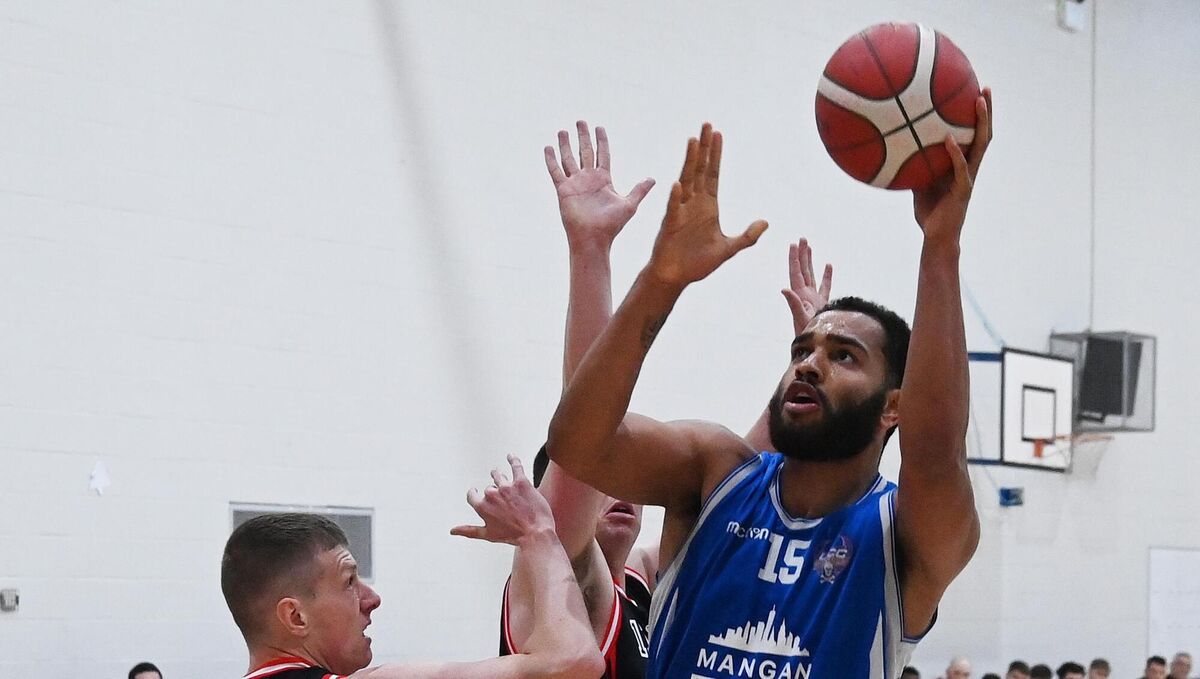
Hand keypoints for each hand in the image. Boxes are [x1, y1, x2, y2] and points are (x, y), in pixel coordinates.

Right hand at [451, 455, 554, 544]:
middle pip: (490, 487)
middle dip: (494, 491)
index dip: (474, 493)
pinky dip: (513, 459)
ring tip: (499, 475)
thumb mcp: (488, 534)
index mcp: (482, 507)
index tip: (475, 490)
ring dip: (498, 475)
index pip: (472, 495)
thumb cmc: (512, 536)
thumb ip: (469, 531)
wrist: (535, 533)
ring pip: (499, 476)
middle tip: (503, 498)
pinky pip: (515, 466)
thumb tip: (451, 531)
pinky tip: (510, 456)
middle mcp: (492, 495)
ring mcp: (506, 487)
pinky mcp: (521, 482)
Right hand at [546, 121, 654, 248]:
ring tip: (562, 131)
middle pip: (585, 152)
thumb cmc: (612, 225)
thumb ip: (639, 190)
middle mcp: (588, 179)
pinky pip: (556, 172)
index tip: (599, 127)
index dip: (601, 141)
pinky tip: (548, 148)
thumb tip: (653, 179)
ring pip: (569, 159)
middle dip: (583, 136)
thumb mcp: (629, 204)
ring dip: (566, 145)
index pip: (602, 154)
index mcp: (604, 179)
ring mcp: (575, 184)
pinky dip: (551, 160)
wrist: (594, 239)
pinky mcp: (564, 190)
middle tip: (580, 121)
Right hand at [646, 123, 767, 286]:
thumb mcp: (728, 249)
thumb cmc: (698, 263)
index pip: (713, 174)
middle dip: (704, 148)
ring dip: (690, 162)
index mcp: (708, 206)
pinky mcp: (670, 225)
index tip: (718, 134)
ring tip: (693, 141)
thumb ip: (747, 237)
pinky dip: (676, 197)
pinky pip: (674, 209)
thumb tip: (766, 223)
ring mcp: (680, 212)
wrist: (675, 277)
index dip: (716, 155)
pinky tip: (678, 184)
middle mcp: (694, 204)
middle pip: (700, 170)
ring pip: (686, 181)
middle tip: (707, 125)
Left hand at [781, 238, 831, 334]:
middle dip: (802, 254)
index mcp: (799, 295)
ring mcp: (813, 298)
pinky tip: (828, 265)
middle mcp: (804, 295)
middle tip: (802, 239)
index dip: (794, 258)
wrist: (814, 346)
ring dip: (811, 261)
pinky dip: (826, 275)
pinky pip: (825, 286)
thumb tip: (784, 289)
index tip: (794, 244)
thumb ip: (793, 303)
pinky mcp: (822, 303)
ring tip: (810, 247)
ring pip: (812, 275)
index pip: (796, 272)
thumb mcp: (800, 318)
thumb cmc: (807, 335)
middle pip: (803, 270)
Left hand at [912, 88, 992, 242]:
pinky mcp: (963, 190)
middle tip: (985, 88)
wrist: (936, 238)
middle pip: (983, 134)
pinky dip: (955, 152)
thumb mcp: (918, 182)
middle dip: (986, 111)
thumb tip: (894, 147)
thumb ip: (914, 165)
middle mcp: (970, 168)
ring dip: (981, 123)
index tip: (973, 93)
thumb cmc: (928, 212)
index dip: (976, 117)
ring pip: (981, 146)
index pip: (973, 136)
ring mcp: (969, 178)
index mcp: (962, 165)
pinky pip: (961, 168)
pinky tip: (948, 138)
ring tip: (978, 101)